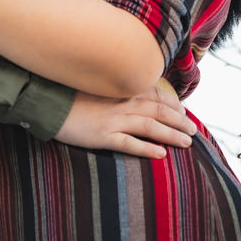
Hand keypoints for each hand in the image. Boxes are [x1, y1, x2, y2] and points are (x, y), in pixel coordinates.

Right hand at [55, 80, 195, 158]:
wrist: (46, 102)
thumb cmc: (68, 93)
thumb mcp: (94, 85)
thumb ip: (113, 88)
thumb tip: (129, 93)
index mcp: (119, 89)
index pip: (153, 94)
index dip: (171, 103)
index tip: (183, 111)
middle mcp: (120, 103)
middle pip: (158, 111)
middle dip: (179, 120)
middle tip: (194, 130)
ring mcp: (113, 120)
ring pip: (150, 126)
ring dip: (171, 134)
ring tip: (187, 143)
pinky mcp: (103, 136)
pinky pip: (130, 143)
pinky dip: (147, 149)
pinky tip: (161, 155)